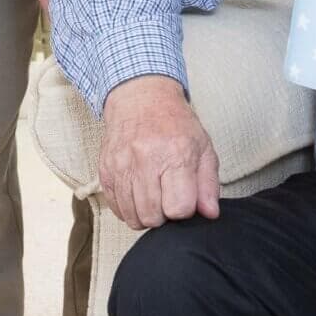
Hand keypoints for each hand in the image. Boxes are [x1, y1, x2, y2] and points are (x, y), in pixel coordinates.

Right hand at [100, 76, 220, 229]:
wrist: (141, 99)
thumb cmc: (175, 124)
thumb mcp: (203, 148)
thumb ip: (208, 184)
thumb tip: (210, 214)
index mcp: (176, 155)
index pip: (178, 208)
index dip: (184, 210)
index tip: (185, 198)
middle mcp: (146, 160)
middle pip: (153, 217)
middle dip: (164, 215)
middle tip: (168, 197)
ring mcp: (122, 166)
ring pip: (132, 217)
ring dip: (145, 214)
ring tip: (154, 195)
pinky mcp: (105, 171)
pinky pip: (116, 208)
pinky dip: (128, 209)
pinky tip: (138, 193)